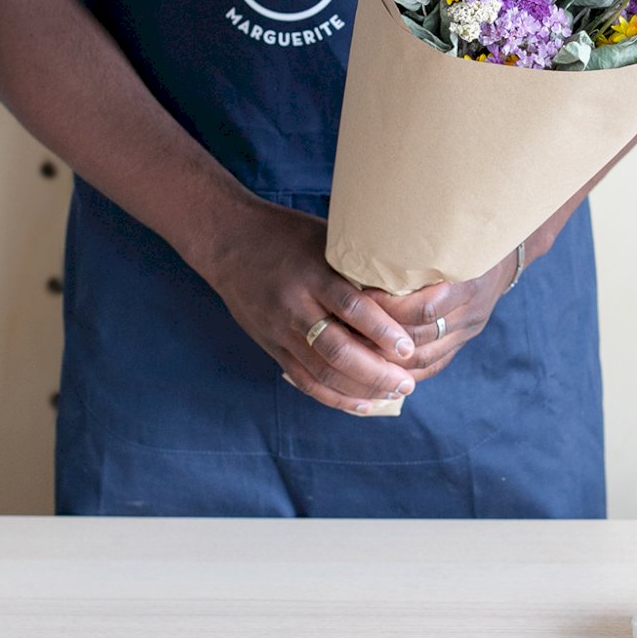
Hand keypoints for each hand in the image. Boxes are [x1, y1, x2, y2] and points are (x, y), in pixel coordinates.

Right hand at [202, 198, 417, 414]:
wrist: (229, 242)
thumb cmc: (287, 233)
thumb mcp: (325, 238)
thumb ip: (356, 263)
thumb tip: (407, 279)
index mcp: (311, 273)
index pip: (350, 307)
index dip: (381, 330)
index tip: (407, 347)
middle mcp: (294, 305)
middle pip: (337, 349)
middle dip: (376, 372)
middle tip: (406, 382)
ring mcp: (280, 330)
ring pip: (322, 371)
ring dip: (361, 388)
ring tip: (393, 393)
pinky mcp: (272, 345)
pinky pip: (304, 380)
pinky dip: (334, 396)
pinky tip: (362, 404)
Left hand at [365, 248, 518, 381]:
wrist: (502, 258)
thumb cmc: (466, 241)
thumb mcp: (448, 240)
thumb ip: (417, 252)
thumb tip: (369, 258)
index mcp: (467, 284)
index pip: (424, 309)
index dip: (389, 308)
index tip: (362, 299)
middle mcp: (470, 312)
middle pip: (421, 337)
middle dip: (383, 337)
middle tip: (351, 331)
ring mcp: (468, 331)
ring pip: (425, 358)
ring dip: (390, 359)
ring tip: (359, 352)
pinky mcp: (463, 343)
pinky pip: (433, 366)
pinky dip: (406, 370)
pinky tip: (382, 369)